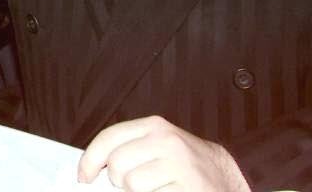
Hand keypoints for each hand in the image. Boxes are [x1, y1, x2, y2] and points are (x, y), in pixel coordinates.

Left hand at [78, 116, 250, 191]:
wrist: (228, 176)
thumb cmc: (185, 164)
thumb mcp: (158, 146)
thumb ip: (129, 149)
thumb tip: (92, 170)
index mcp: (155, 126)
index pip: (108, 139)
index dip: (90, 160)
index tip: (83, 177)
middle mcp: (167, 141)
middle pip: (117, 165)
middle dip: (118, 181)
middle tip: (131, 186)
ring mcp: (180, 165)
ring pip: (132, 184)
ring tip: (154, 189)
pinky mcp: (188, 187)